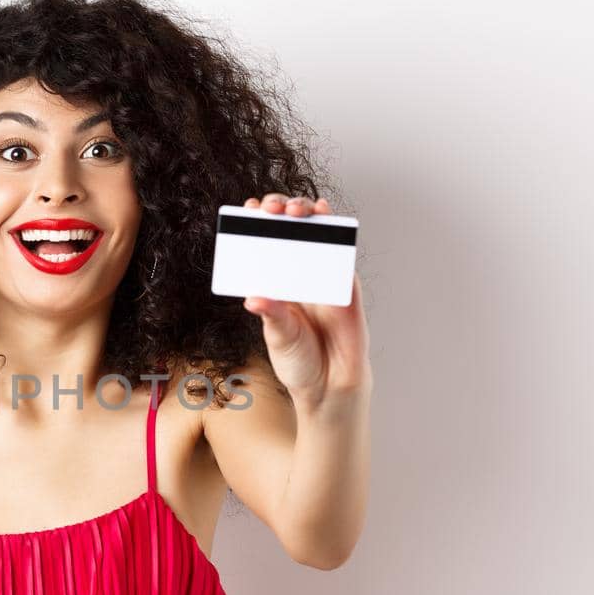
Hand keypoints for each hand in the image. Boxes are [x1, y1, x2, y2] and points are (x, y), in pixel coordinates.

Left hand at [239, 194, 371, 408]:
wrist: (331, 384)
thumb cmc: (299, 360)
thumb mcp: (279, 337)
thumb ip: (272, 316)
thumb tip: (253, 298)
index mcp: (274, 284)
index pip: (262, 244)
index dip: (256, 223)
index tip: (247, 210)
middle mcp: (297, 274)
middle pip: (289, 230)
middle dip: (280, 210)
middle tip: (271, 210)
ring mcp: (322, 274)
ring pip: (316, 232)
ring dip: (307, 211)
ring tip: (295, 210)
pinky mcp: (345, 281)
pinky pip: (341, 250)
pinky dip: (334, 229)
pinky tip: (325, 215)